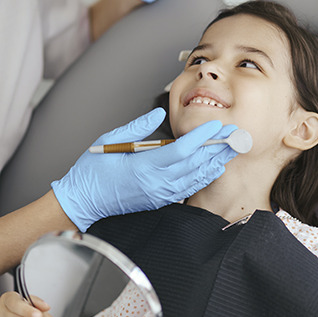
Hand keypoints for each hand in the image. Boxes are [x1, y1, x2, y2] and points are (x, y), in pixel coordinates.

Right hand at [51, 108, 237, 231]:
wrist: (82, 201)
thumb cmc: (92, 172)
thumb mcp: (110, 141)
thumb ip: (137, 127)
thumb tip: (157, 115)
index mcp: (143, 167)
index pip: (181, 150)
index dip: (201, 136)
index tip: (215, 124)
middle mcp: (155, 183)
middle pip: (195, 164)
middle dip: (217, 147)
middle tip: (235, 134)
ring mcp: (158, 194)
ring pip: (195, 178)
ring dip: (215, 162)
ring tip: (230, 149)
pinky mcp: (158, 200)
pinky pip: (187, 188)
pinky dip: (202, 177)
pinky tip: (212, 167)